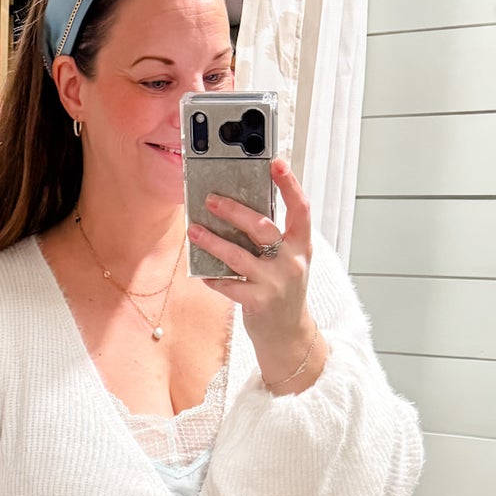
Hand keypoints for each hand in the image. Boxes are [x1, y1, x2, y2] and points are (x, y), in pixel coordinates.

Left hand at [188, 157, 328, 392]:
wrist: (288, 334)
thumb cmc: (283, 290)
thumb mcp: (287, 261)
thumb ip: (272, 239)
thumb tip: (238, 211)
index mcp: (301, 246)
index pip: (301, 209)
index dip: (290, 184)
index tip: (277, 161)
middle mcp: (292, 262)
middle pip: (262, 228)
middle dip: (234, 211)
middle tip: (211, 199)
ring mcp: (276, 283)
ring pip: (239, 256)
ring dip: (213, 242)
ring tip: (194, 231)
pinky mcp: (259, 302)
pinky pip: (230, 285)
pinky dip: (214, 277)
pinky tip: (202, 272)